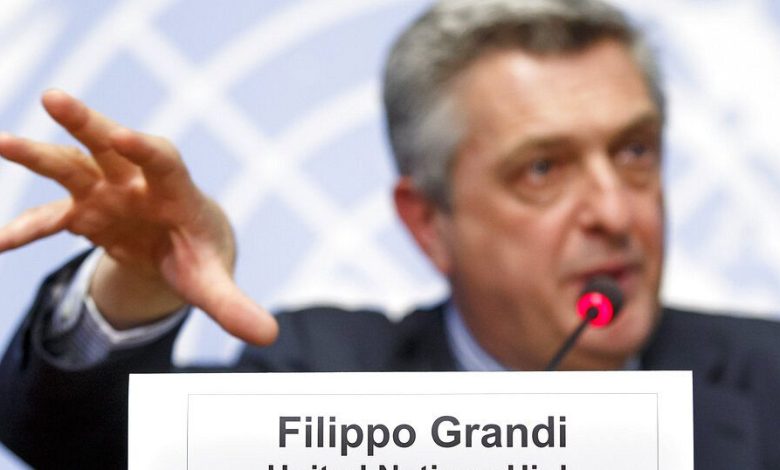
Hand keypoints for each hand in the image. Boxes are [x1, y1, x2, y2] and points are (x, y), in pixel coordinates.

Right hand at [0, 90, 277, 344]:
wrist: (184, 248)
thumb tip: (269, 336)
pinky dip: (26, 229)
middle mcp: (139, 184)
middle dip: (87, 123)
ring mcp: (108, 194)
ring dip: (38, 155)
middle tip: (56, 97)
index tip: (127, 136)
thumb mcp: (214, 282)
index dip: (147, 150)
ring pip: (72, 167)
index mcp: (177, 194)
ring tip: (2, 141)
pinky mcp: (85, 213)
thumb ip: (233, 305)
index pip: (164, 163)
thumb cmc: (203, 258)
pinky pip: (50, 218)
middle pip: (112, 147)